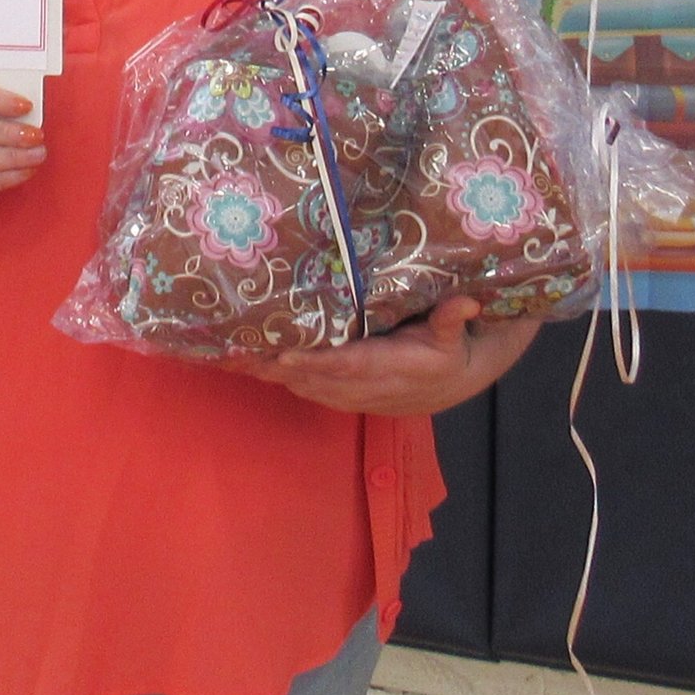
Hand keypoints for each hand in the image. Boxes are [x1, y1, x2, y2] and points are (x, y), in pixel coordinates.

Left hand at [252, 298, 538, 415]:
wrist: (447, 387)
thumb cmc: (447, 355)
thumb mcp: (454, 338)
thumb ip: (451, 319)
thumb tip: (467, 300)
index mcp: (387, 367)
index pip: (346, 365)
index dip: (315, 361)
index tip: (286, 353)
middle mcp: (360, 385)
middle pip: (309, 377)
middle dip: (272, 365)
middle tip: (234, 349)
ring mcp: (346, 393)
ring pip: (298, 383)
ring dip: (265, 371)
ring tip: (227, 354)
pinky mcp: (337, 394)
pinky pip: (299, 386)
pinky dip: (272, 376)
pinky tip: (244, 363)